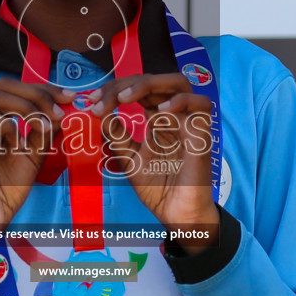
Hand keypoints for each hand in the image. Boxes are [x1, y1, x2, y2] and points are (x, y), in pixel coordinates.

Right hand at [0, 77, 72, 284]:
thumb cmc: (7, 189)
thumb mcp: (33, 154)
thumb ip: (44, 132)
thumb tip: (64, 109)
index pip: (15, 89)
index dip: (43, 88)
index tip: (70, 97)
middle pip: (4, 85)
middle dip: (37, 94)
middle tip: (60, 111)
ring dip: (27, 107)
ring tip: (46, 126)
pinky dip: (9, 126)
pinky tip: (21, 142)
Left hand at [85, 74, 218, 252]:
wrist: (175, 215)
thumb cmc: (158, 188)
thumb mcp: (128, 158)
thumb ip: (116, 135)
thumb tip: (100, 112)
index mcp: (158, 119)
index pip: (139, 89)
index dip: (116, 88)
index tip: (92, 101)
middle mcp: (174, 116)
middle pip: (157, 79)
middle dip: (127, 82)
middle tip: (103, 98)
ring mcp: (189, 123)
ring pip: (180, 83)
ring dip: (151, 84)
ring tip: (125, 98)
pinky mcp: (202, 135)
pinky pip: (201, 105)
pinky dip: (180, 101)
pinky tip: (159, 112)